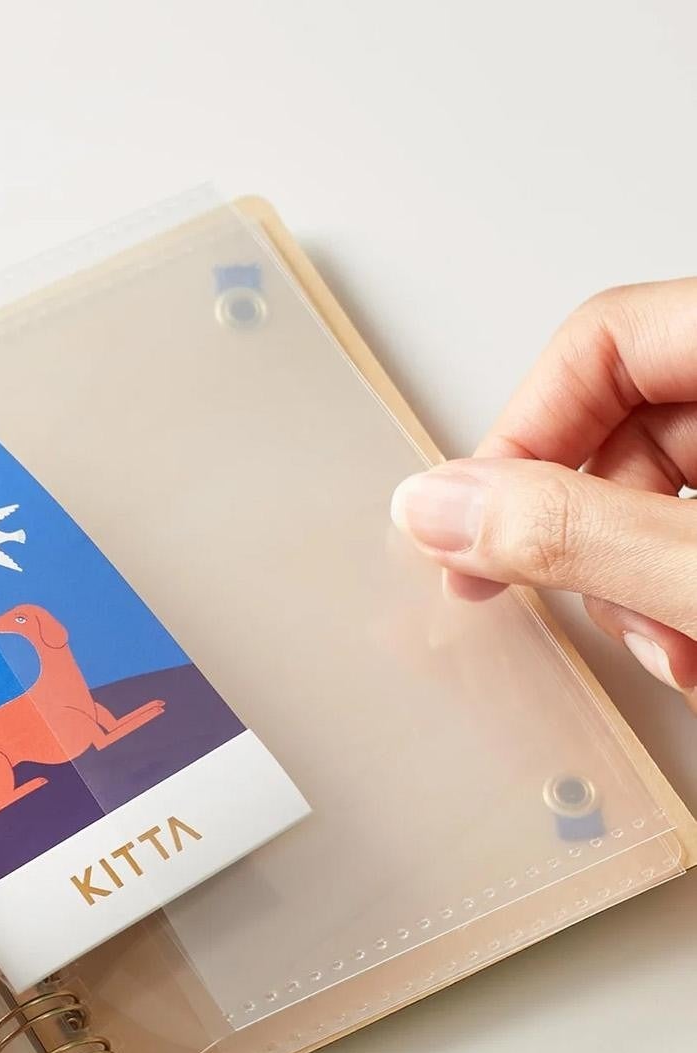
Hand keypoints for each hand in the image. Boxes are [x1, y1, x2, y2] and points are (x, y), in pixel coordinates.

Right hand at [389, 278, 696, 707]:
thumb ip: (573, 534)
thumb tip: (436, 508)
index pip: (604, 341)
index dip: (526, 435)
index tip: (481, 530)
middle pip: (627, 426)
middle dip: (590, 542)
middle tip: (583, 608)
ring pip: (661, 496)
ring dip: (638, 591)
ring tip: (679, 655)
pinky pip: (695, 537)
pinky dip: (679, 602)